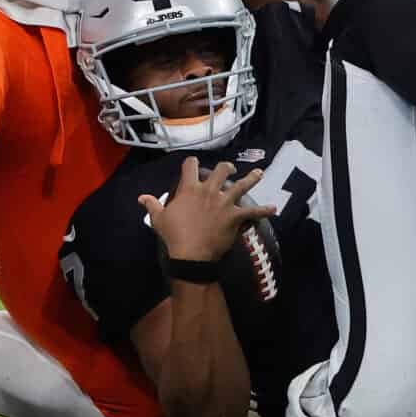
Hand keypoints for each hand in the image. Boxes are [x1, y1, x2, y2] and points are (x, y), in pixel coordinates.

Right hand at [141, 158, 275, 262]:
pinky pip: (253, 212)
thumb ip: (153, 205)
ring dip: (252, 179)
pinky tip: (273, 208)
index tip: (192, 163)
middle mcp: (209, 191)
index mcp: (190, 188)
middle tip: (229, 169)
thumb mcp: (159, 219)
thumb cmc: (174, 235)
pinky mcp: (235, 217)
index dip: (191, 163)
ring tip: (259, 173)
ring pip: (242, 186)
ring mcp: (224, 203)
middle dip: (226, 168)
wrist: (191, 254)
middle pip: (220, 170)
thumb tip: (142, 197)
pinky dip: (264, 210)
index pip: (190, 166)